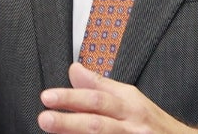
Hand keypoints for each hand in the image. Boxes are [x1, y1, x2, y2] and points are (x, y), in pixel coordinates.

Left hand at [37, 62, 197, 133]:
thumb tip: (74, 70)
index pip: (98, 99)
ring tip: (53, 129)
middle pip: (98, 124)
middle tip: (45, 118)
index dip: (72, 98)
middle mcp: (132, 127)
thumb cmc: (153, 123)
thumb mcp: (131, 99)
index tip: (48, 97)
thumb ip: (100, 86)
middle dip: (69, 121)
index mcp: (131, 106)